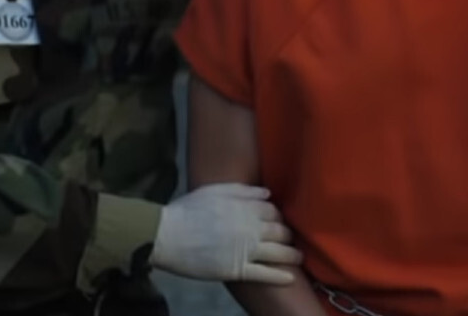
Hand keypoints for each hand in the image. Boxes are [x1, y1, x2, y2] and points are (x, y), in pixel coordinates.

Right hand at [150, 183, 302, 284]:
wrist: (168, 235)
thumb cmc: (188, 210)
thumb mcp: (215, 190)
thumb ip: (244, 191)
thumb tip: (268, 193)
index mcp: (246, 207)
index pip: (273, 211)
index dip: (278, 217)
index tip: (279, 222)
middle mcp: (252, 228)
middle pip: (280, 231)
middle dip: (288, 235)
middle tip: (291, 239)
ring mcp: (246, 251)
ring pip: (278, 253)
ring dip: (292, 255)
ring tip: (299, 257)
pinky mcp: (238, 270)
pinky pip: (265, 274)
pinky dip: (280, 276)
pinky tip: (290, 277)